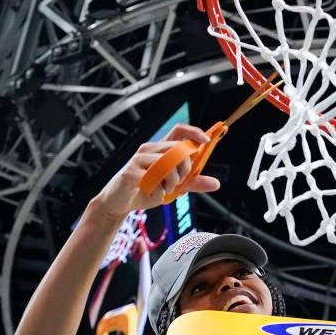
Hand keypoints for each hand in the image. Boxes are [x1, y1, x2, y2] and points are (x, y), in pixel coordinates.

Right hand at [93, 124, 219, 218]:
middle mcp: (150, 149)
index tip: (207, 140)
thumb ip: (193, 183)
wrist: (119, 204)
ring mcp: (139, 159)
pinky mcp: (132, 171)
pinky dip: (160, 190)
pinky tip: (154, 194)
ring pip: (169, 162)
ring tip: (165, 190)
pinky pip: (155, 178)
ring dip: (173, 181)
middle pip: (178, 148)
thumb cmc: (146, 190)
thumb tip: (216, 183)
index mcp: (161, 149)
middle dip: (186, 167)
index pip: (179, 131)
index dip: (194, 132)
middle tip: (180, 182)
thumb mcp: (174, 187)